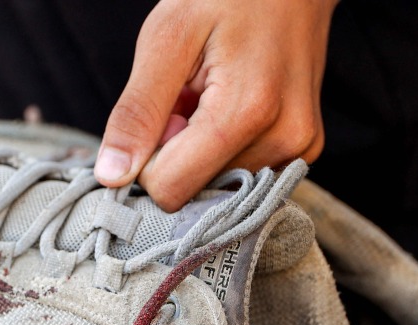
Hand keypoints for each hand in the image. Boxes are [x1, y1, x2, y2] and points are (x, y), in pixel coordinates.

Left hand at [94, 0, 337, 210]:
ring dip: (200, 149)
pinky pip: (243, 174)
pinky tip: (233, 104)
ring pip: (218, 186)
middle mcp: (285, 141)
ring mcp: (301, 149)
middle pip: (196, 191)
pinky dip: (225, 148)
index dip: (147, 161)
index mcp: (249, 112)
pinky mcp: (306, 150)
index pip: (171, 188)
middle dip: (177, 153)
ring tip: (213, 94)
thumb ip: (138, 112)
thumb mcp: (167, 38)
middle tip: (189, 97)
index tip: (158, 116)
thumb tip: (112, 177)